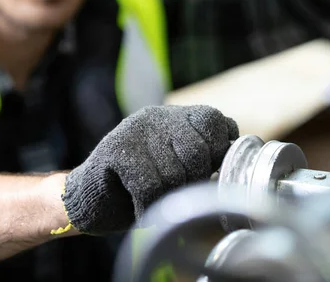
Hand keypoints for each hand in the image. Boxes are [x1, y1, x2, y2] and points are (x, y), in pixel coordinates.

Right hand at [61, 105, 238, 234]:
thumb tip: (238, 155)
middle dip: (194, 181)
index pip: (214, 120)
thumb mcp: (180, 164)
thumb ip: (206, 153)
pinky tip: (144, 212)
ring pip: (174, 172)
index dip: (218, 151)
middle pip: (197, 150)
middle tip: (180, 196)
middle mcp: (156, 116)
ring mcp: (134, 130)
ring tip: (160, 203)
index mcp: (176, 116)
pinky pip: (150, 185)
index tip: (208, 173)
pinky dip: (151, 207)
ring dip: (170, 198)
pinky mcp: (115, 151)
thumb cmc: (143, 187)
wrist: (90, 199)